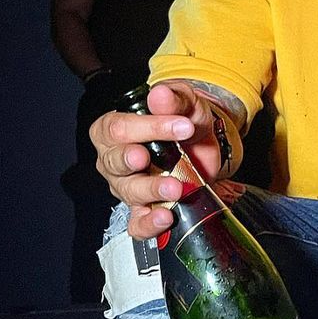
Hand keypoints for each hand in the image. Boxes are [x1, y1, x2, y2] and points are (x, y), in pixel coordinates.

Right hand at [90, 81, 223, 237]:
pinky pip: (138, 224)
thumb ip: (175, 98)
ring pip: (128, 192)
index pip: (118, 128)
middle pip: (115, 161)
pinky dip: (149, 224)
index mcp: (114, 129)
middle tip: (149, 158)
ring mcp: (127, 187)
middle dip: (133, 158)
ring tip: (174, 188)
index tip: (182, 125)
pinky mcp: (144, 209)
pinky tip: (165, 217)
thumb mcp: (186, 103)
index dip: (148, 127)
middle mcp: (114, 160)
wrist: (204, 147)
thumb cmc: (184, 121)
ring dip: (150, 190)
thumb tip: (160, 94)